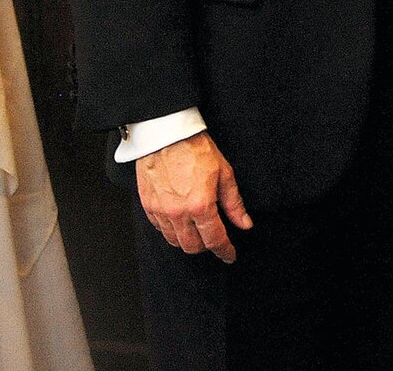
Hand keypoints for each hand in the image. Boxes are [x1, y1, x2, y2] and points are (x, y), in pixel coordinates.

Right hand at [136, 132, 251, 262]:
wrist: (166, 135)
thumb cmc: (196, 149)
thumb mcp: (224, 173)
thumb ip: (234, 203)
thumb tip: (244, 223)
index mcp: (201, 206)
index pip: (214, 239)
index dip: (224, 251)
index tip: (230, 255)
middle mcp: (178, 214)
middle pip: (192, 247)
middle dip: (206, 247)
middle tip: (215, 239)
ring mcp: (160, 212)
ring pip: (174, 241)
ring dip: (188, 241)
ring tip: (198, 230)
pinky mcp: (147, 206)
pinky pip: (160, 229)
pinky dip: (171, 231)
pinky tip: (180, 221)